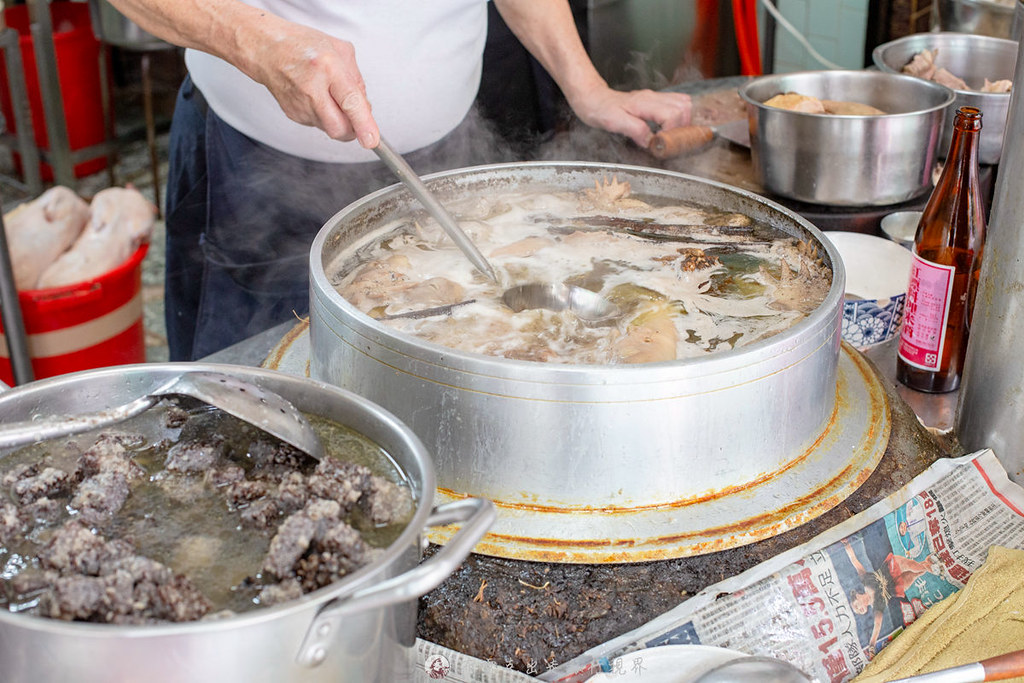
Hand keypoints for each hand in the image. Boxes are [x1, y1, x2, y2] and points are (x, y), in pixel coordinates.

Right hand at [248, 20, 379, 147]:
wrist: (267, 49)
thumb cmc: (303, 46)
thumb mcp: (340, 50)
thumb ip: (357, 79)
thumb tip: (365, 108)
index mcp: (327, 67)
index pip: (349, 101)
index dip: (363, 123)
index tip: (371, 140)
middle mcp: (312, 88)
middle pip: (339, 127)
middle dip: (353, 130)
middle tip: (356, 117)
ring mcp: (300, 104)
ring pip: (330, 128)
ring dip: (338, 119)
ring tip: (329, 94)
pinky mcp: (293, 114)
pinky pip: (318, 124)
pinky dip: (324, 115)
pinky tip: (316, 97)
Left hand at [569, 86, 691, 147]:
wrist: (592, 98)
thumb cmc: (599, 109)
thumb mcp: (613, 122)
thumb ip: (635, 130)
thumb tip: (651, 141)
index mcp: (645, 103)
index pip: (673, 114)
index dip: (672, 132)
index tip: (662, 144)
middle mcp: (653, 97)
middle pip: (684, 107)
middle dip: (682, 127)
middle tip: (669, 141)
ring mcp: (655, 97)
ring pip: (683, 103)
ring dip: (682, 121)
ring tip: (670, 136)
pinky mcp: (654, 101)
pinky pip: (675, 103)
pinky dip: (678, 116)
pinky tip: (668, 127)